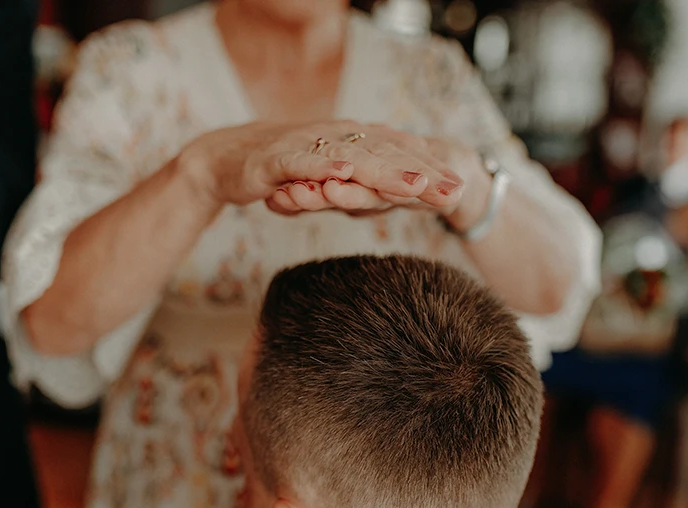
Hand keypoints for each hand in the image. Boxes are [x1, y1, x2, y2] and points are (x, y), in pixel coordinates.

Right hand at [179, 121, 458, 218]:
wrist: (226, 162)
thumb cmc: (283, 171)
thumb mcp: (332, 180)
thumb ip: (365, 182)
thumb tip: (410, 190)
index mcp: (353, 142)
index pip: (399, 154)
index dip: (431, 169)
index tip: (461, 188)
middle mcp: (336, 138)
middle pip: (386, 154)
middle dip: (423, 171)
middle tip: (454, 189)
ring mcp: (309, 145)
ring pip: (353, 158)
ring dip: (385, 171)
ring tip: (415, 184)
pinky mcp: (279, 158)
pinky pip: (306, 162)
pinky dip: (326, 166)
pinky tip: (346, 174)